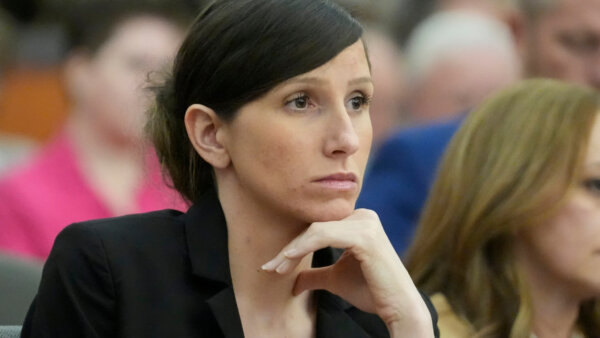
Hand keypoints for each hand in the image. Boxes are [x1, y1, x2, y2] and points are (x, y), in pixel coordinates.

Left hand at [261, 209, 433, 336]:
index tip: (273, 266)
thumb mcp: (336, 279)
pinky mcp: (365, 235)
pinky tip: (289, 259)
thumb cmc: (371, 291)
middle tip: (269, 267)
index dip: (294, 246)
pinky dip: (303, 247)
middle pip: (314, 227)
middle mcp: (363, 215)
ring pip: (316, 230)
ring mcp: (365, 223)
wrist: (398, 307)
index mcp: (358, 220)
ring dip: (292, 250)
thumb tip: (293, 282)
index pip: (318, 228)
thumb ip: (316, 275)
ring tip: (276, 268)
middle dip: (289, 249)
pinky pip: (324, 235)